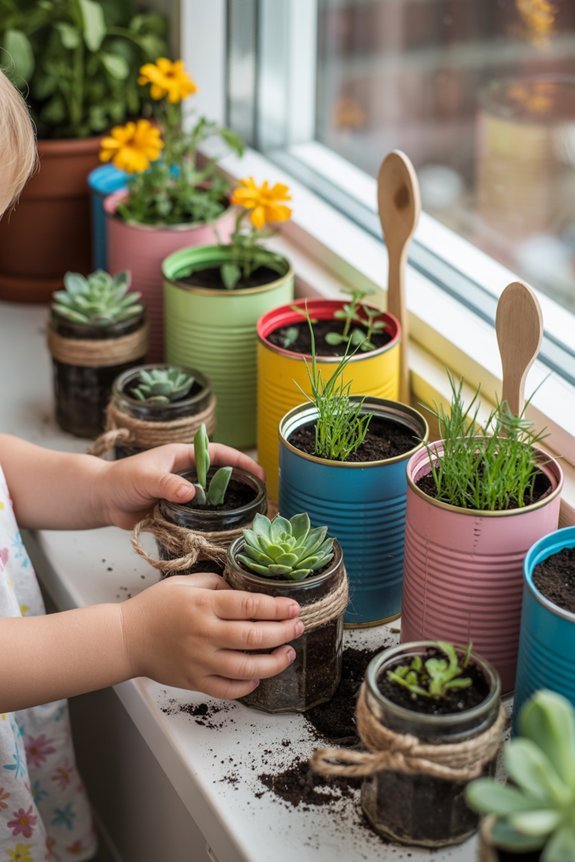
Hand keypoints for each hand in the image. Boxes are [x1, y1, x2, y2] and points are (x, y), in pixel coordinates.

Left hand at [97, 443, 263, 528]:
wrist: (101, 500)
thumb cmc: (120, 481)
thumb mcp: (144, 479)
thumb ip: (167, 484)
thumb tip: (191, 493)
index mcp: (181, 457)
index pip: (218, 454)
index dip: (239, 461)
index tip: (257, 472)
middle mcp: (186, 473)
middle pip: (220, 475)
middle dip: (241, 482)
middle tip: (260, 495)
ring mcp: (182, 492)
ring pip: (211, 497)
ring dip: (227, 504)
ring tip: (248, 514)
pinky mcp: (177, 510)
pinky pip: (198, 515)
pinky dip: (211, 520)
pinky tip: (222, 529)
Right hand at [120, 573, 302, 698]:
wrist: (126, 638)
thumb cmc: (155, 606)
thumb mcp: (185, 583)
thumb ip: (217, 584)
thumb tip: (243, 591)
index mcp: (203, 605)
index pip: (249, 606)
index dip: (277, 608)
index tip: (294, 607)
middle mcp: (204, 633)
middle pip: (254, 637)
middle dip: (283, 632)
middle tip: (298, 627)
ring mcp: (200, 660)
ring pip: (246, 667)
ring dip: (274, 662)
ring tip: (288, 653)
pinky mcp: (194, 681)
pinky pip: (228, 689)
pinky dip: (247, 685)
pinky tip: (258, 676)